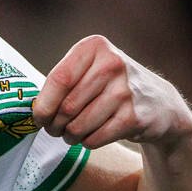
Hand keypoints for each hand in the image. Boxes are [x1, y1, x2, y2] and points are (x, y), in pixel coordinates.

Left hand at [30, 35, 191, 151]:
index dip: (43, 104)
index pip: (59, 79)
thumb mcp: (90, 70)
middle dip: (54, 125)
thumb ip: (63, 82)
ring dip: (70, 136)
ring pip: (79, 126)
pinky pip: (94, 139)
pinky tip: (91, 137)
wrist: (159, 103)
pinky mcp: (134, 117)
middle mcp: (112, 64)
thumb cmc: (111, 86)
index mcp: (95, 47)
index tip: (38, 118)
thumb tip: (33, 108)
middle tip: (55, 129)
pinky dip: (87, 143)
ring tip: (72, 134)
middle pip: (67, 106)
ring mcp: (125, 91)